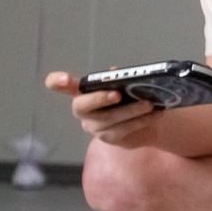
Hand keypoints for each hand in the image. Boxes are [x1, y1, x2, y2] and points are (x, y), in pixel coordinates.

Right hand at [46, 69, 160, 146]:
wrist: (145, 122)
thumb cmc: (129, 97)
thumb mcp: (126, 85)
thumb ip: (119, 78)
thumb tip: (117, 72)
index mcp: (83, 92)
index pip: (59, 86)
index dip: (57, 81)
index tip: (64, 79)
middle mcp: (84, 111)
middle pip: (82, 106)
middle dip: (99, 99)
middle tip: (118, 94)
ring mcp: (94, 127)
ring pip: (109, 119)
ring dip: (131, 111)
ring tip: (149, 103)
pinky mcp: (109, 138)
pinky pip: (124, 130)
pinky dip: (141, 120)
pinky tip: (155, 114)